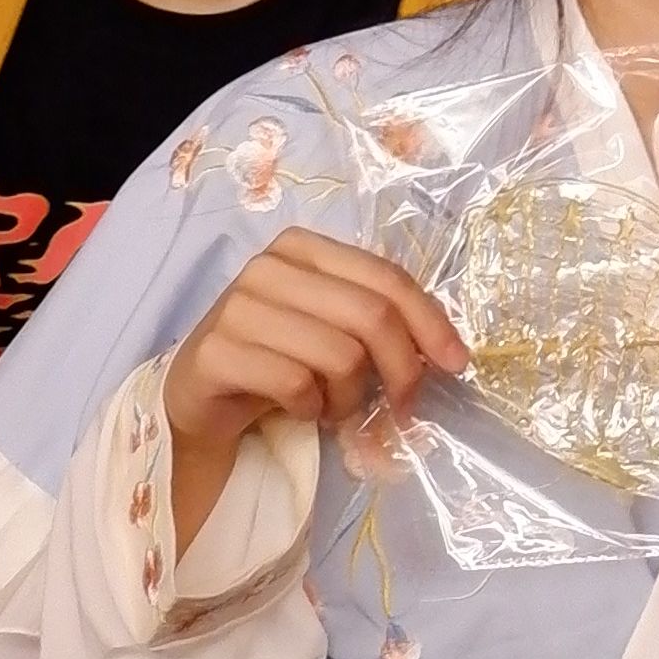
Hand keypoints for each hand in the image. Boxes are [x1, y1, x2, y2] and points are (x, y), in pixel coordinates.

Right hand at [162, 232, 466, 458]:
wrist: (203, 400)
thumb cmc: (279, 361)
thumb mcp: (336, 331)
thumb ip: (381, 324)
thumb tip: (448, 354)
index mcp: (305, 247)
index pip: (387, 278)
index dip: (430, 323)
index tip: (456, 364)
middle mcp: (268, 267)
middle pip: (371, 317)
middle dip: (402, 370)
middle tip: (403, 406)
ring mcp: (237, 306)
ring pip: (339, 355)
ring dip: (350, 397)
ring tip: (334, 406)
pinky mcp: (216, 352)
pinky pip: (296, 384)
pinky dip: (312, 408)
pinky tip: (301, 410)